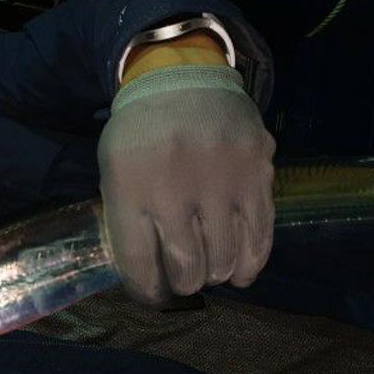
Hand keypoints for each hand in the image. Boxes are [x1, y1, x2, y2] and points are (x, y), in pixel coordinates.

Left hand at [98, 65, 275, 306]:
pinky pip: (260, 235)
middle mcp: (175, 184)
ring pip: (225, 258)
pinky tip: (243, 272)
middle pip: (187, 266)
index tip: (153, 297)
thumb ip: (127, 221)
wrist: (183, 77)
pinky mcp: (257, 173)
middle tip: (185, 282)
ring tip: (212, 273)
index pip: (138, 261)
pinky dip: (251, 263)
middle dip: (185, 284)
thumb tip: (150, 279)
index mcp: (129, 186)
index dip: (147, 291)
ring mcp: (220, 178)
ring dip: (218, 275)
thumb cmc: (141, 133)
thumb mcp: (114, 171)